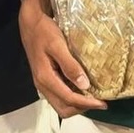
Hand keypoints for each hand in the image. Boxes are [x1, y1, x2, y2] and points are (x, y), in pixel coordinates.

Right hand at [20, 0, 107, 117]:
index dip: (87, 103)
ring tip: (93, 97)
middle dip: (82, 108)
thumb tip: (84, 85)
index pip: (68, 99)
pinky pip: (59, 96)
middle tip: (99, 102)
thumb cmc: (44, 32)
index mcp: (45, 78)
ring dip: (77, 104)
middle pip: (63, 109)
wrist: (30, 23)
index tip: (103, 103)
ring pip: (61, 104)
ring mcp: (43, 83)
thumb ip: (70, 65)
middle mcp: (42, 85)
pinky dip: (72, 98)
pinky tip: (82, 88)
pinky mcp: (46, 79)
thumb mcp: (58, 45)